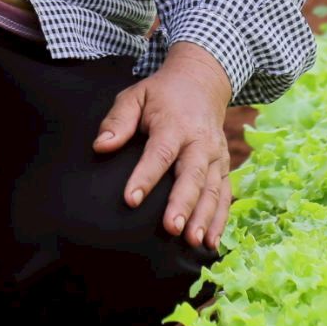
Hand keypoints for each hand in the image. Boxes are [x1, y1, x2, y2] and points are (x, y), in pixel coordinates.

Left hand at [92, 42, 232, 250]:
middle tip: (171, 228)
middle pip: (192, 175)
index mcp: (174, 124)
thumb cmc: (161, 95)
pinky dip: (221, 219)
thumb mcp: (135, 96)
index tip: (131, 200)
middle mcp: (200, 141)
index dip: (146, 176)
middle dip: (183, 203)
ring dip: (204, 217)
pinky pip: (225, 195)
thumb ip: (118, 120)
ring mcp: (216, 155)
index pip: (160, 153)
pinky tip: (211, 242)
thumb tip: (101, 146)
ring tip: (193, 242)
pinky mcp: (224, 167)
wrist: (202, 83)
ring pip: (212, 189)